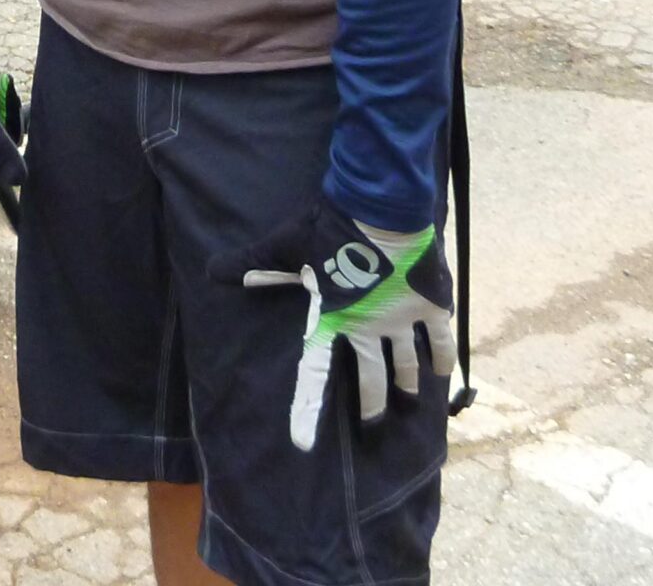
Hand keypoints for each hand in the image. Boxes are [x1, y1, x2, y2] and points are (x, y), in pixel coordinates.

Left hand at [236, 198, 455, 451]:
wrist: (381, 208)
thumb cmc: (330, 226)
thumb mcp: (286, 246)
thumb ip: (254, 265)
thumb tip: (211, 272)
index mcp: (333, 319)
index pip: (314, 374)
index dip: (307, 410)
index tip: (302, 444)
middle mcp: (368, 329)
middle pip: (371, 380)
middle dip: (371, 406)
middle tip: (372, 427)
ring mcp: (402, 320)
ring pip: (404, 364)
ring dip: (405, 384)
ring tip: (409, 400)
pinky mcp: (429, 305)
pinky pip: (439, 340)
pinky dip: (441, 357)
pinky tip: (441, 373)